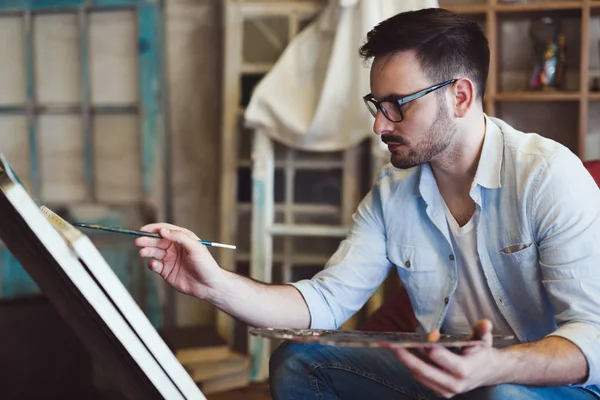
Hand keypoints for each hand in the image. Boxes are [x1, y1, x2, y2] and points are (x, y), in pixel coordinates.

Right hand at [134, 223, 225, 299]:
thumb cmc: (206, 264)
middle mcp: (175, 247)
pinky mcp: (166, 271)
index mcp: (183, 238)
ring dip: (147, 251)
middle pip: (157, 241)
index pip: (165, 230)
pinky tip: (153, 264)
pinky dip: (151, 264)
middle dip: (147, 240)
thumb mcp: (195, 247)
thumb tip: (162, 231)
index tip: (143, 229)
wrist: (208, 286)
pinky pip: (155, 266)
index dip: (153, 229)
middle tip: (138, 241)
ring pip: (154, 252)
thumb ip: (179, 237)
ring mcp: (170, 259)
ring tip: (142, 252)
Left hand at [389, 320, 503, 397]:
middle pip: (423, 370)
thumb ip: (481, 331)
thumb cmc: (481, 352)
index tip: (421, 336)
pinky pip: (421, 379)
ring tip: (393, 346)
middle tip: (391, 344)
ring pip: (419, 375)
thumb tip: (485, 323)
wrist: (486, 372)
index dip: (430, 347)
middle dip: (406, 356)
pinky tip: (403, 352)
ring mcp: (445, 390)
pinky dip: (411, 366)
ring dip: (405, 360)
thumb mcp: (484, 340)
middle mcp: (454, 384)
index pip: (442, 359)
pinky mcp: (439, 392)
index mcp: (465, 370)